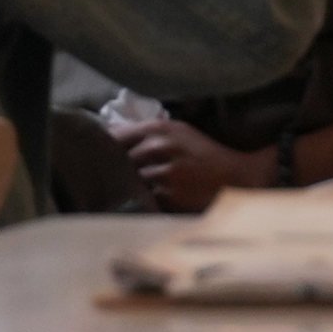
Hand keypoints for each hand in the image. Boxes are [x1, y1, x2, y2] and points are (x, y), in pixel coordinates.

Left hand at [106, 113, 269, 213]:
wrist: (236, 177)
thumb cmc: (203, 154)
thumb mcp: (178, 133)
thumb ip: (146, 134)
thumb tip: (109, 135)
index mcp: (159, 129)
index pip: (116, 137)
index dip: (103, 148)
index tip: (95, 157)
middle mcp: (159, 148)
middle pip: (118, 160)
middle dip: (112, 170)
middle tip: (104, 178)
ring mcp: (164, 173)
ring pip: (130, 181)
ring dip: (127, 188)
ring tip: (124, 192)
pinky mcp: (170, 196)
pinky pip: (144, 200)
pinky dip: (142, 202)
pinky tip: (145, 202)